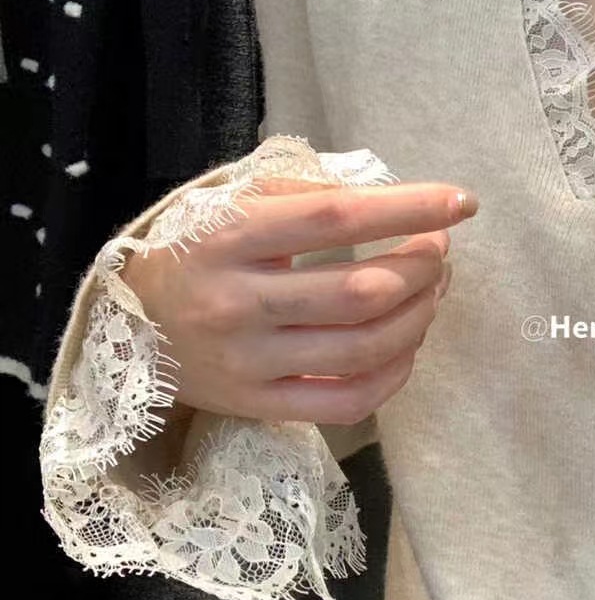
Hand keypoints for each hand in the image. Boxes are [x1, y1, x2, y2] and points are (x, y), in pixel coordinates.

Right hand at [121, 178, 477, 424]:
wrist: (130, 323)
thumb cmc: (196, 249)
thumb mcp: (233, 199)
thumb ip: (306, 195)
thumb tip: (398, 202)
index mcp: (227, 235)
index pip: (337, 218)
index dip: (409, 209)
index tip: (459, 203)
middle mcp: (236, 302)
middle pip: (362, 291)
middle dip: (422, 268)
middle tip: (439, 251)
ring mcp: (247, 361)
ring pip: (364, 348)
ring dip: (419, 316)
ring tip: (432, 292)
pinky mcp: (257, 405)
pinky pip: (347, 400)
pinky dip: (395, 373)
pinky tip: (408, 344)